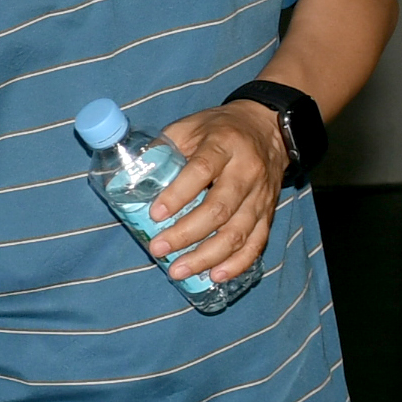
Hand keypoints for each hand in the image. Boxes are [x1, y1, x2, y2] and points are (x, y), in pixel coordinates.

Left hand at [147, 102, 287, 285]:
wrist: (268, 128)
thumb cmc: (219, 129)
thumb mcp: (189, 126)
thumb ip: (163, 146)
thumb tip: (131, 174)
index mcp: (224, 146)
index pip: (201, 171)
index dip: (178, 195)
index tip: (154, 214)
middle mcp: (246, 172)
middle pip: (219, 209)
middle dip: (187, 233)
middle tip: (158, 249)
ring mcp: (261, 196)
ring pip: (238, 232)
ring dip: (208, 256)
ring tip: (179, 270)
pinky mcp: (269, 212)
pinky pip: (257, 242)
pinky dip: (238, 262)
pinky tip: (216, 275)